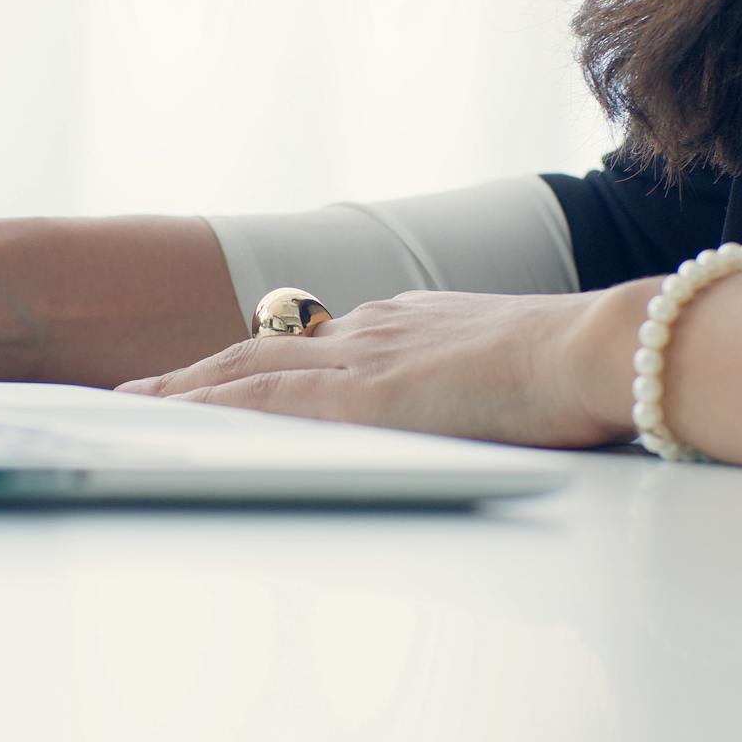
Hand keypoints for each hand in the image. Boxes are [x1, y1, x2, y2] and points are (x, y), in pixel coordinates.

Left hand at [115, 288, 648, 447]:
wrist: (607, 347)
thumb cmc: (584, 364)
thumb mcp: (513, 366)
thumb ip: (475, 380)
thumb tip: (473, 399)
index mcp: (410, 323)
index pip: (314, 344)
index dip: (261, 362)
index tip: (225, 375)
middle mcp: (375, 329)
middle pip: (265, 347)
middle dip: (202, 370)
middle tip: (147, 389)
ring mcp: (366, 358)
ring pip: (249, 369)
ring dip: (186, 386)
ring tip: (134, 404)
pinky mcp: (367, 395)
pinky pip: (266, 399)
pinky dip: (212, 406)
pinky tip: (174, 418)